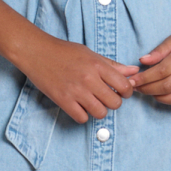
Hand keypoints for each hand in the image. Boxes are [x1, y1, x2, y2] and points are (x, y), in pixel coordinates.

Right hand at [20, 34, 137, 123]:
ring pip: (100, 113)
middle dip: (113, 103)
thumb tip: (134, 71)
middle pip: (115, 103)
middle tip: (105, 98)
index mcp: (98, 65)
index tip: (120, 91)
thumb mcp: (90, 54)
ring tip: (92, 103)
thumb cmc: (64, 52)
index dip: (126, 92)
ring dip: (99, 111)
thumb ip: (112, 65)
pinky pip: (82, 118)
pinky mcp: (63, 100)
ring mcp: (76, 91)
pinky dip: (83, 115)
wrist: (37, 52)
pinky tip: (79, 107)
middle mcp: (89, 79)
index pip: (124, 86)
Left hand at [128, 18, 170, 108]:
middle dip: (148, 89)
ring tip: (152, 92)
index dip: (145, 78)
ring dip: (162, 98)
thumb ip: (159, 50)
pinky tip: (169, 96)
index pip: (162, 71)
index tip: (133, 80)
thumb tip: (142, 61)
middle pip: (168, 86)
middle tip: (137, 88)